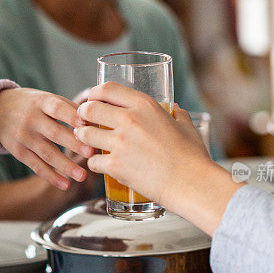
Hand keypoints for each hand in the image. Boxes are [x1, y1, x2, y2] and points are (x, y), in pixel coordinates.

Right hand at [0, 88, 93, 190]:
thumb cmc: (32, 104)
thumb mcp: (46, 98)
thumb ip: (69, 108)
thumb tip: (95, 121)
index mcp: (41, 102)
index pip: (58, 108)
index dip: (72, 116)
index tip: (87, 125)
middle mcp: (31, 119)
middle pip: (54, 133)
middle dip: (74, 144)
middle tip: (92, 154)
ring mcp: (24, 136)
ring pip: (47, 153)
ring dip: (65, 166)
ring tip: (82, 176)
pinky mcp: (19, 151)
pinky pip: (37, 166)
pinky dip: (51, 176)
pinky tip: (65, 185)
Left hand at [76, 83, 241, 234]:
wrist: (190, 183)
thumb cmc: (191, 156)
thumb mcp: (185, 125)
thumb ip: (177, 113)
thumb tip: (174, 108)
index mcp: (144, 105)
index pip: (107, 88)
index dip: (94, 93)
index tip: (91, 100)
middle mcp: (129, 120)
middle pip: (89, 109)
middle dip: (83, 115)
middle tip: (84, 122)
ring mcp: (120, 143)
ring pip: (85, 135)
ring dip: (83, 138)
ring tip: (88, 143)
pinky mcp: (115, 166)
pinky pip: (92, 162)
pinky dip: (94, 164)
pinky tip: (101, 165)